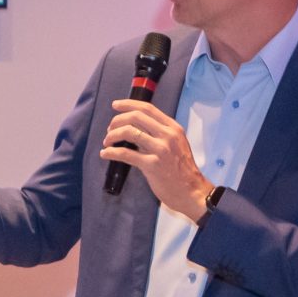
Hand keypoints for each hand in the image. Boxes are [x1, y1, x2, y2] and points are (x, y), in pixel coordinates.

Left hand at [100, 100, 213, 220]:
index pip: (148, 108)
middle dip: (117, 120)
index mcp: (173, 128)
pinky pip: (125, 154)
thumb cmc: (182, 170)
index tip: (115, 105)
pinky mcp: (152, 165)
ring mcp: (160, 150)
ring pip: (129, 132)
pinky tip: (105, 154)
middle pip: (136, 117)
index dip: (128, 104)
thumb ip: (160, 134)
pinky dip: (111, 152)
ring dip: (112, 135)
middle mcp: (168, 135)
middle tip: (109, 129)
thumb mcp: (176, 144)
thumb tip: (135, 127)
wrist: (192, 191)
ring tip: (107, 142)